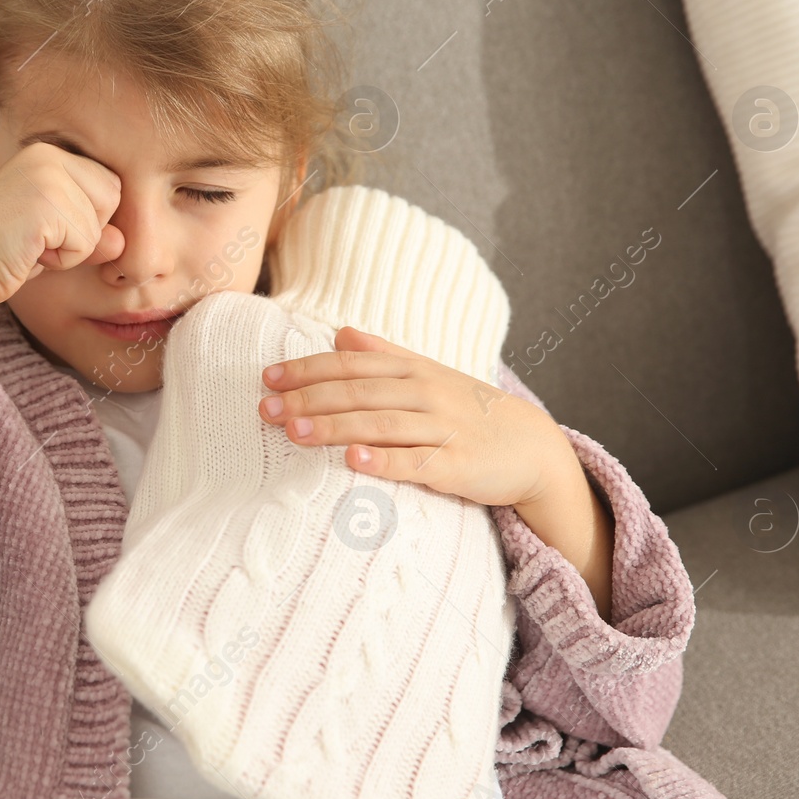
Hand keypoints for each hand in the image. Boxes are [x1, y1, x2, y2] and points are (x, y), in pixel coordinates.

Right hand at [0, 140, 125, 303]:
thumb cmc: (1, 251)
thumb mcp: (53, 237)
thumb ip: (89, 232)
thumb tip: (121, 242)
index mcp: (48, 154)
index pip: (106, 185)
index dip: (86, 219)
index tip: (44, 228)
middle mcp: (49, 156)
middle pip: (112, 198)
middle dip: (84, 232)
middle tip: (38, 237)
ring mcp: (48, 176)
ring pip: (100, 226)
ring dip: (72, 250)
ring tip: (31, 244)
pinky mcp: (47, 201)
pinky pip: (86, 243)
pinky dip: (62, 260)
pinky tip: (29, 251)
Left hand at [257, 325, 570, 508]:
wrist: (532, 446)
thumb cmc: (469, 409)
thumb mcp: (428, 374)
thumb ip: (384, 354)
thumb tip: (339, 333)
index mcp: (414, 369)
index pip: (352, 364)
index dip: (309, 368)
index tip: (269, 377)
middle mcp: (426, 393)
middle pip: (359, 392)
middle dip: (310, 399)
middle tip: (266, 409)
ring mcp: (444, 429)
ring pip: (380, 424)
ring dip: (334, 427)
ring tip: (294, 432)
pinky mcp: (457, 466)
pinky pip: (417, 462)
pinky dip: (384, 460)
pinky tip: (353, 460)